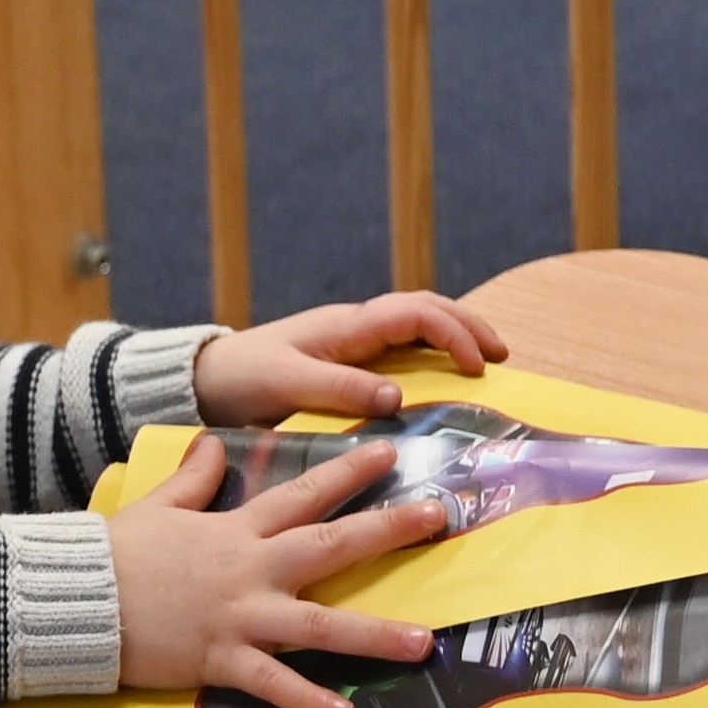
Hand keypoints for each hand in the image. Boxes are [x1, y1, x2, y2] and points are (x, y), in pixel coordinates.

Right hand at [107, 440, 448, 707]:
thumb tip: (214, 443)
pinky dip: (307, 701)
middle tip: (438, 520)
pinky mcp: (221, 660)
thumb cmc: (116, 553)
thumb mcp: (156, 506)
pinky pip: (272, 684)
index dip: (347, 472)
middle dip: (386, 531)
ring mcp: (240, 617)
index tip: (390, 453)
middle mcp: (250, 571)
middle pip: (329, 546)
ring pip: (319, 627)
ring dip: (373, 636)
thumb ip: (193, 478)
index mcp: (236, 531)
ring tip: (422, 643)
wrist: (78, 598)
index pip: (302, 494)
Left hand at [191, 290, 507, 426]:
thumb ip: (340, 388)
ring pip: (416, 326)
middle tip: (501, 356)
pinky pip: (400, 350)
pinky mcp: (345, 362)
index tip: (477, 367)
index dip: (454, 334)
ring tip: (485, 362)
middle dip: (467, 326)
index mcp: (347, 326)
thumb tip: (398, 397)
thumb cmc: (242, 377)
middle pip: (426, 310)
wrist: (206, 380)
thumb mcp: (288, 383)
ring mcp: (352, 343)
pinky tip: (444, 377)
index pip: (416, 313)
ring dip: (454, 336)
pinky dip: (431, 355)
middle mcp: (355, 328)